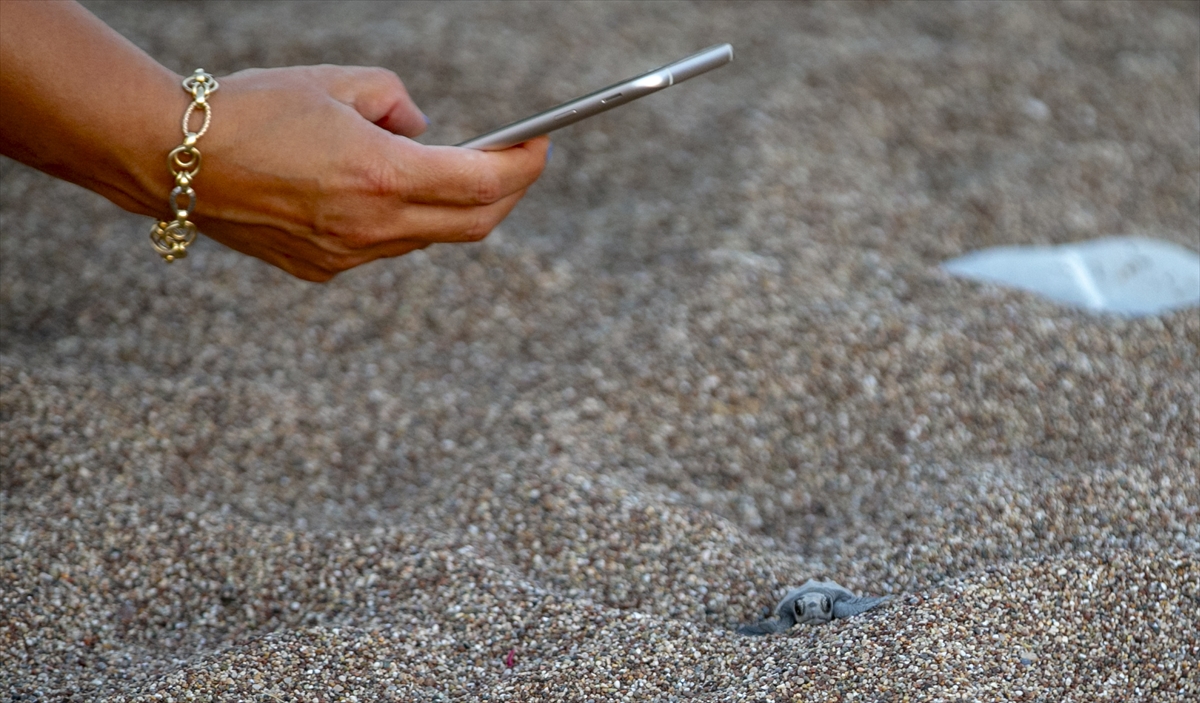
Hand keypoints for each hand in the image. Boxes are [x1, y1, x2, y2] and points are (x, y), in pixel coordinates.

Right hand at [183, 65, 548, 280]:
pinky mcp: (321, 270)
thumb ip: (395, 101)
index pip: (484, 183)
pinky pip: (383, 248)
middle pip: (472, 223)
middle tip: (515, 163)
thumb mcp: (335, 82)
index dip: (524, 166)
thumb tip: (421, 131)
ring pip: (427, 237)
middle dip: (505, 193)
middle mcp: (371, 227)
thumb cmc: (250, 108)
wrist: (171, 160)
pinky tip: (378, 192)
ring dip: (447, 206)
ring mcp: (347, 256)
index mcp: (382, 175)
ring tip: (439, 168)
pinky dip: (400, 221)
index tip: (541, 146)